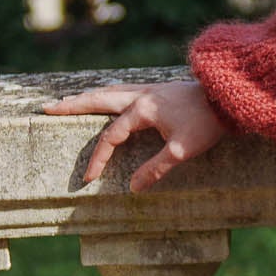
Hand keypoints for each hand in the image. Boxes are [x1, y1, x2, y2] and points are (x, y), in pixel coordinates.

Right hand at [41, 79, 227, 191]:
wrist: (228, 98)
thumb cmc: (207, 124)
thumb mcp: (182, 151)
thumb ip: (156, 169)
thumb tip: (133, 187)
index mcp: (143, 110)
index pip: (111, 136)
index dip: (98, 158)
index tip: (89, 178)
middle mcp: (141, 95)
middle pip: (99, 99)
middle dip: (73, 106)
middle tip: (47, 108)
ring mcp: (149, 89)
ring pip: (110, 90)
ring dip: (88, 96)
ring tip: (69, 100)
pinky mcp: (158, 89)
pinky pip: (124, 89)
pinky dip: (109, 92)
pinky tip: (108, 95)